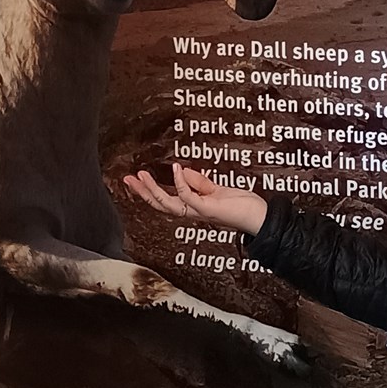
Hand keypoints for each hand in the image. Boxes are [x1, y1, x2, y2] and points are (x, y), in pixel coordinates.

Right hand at [124, 163, 268, 236]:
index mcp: (193, 207)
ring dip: (153, 189)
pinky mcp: (209, 208)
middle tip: (128, 179)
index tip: (135, 178)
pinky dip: (181, 184)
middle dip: (142, 192)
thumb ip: (199, 183)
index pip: (165, 199)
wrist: (258, 217)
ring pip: (169, 204)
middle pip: (160, 204)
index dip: (148, 191)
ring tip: (142, 175)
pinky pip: (190, 197)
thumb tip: (181, 171)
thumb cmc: (242, 205)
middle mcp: (192, 212)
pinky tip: (176, 170)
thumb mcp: (217, 190)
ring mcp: (199, 211)